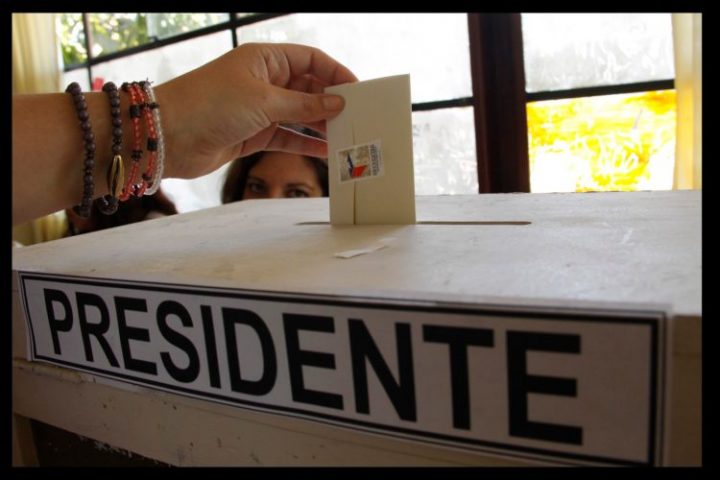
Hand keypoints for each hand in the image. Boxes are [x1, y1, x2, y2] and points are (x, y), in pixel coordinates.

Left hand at [155, 43, 356, 178]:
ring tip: (346, 136)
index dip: (336, 73)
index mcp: (265, 59)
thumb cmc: (209, 104)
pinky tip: (325, 150)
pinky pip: (287, 137)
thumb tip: (337, 103)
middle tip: (357, 117)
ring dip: (321, 125)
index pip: (311, 60)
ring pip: (300, 115)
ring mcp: (259, 109)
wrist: (168, 136)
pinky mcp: (253, 134)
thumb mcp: (264, 101)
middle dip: (331, 102)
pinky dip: (305, 143)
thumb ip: (303, 105)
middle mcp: (264, 81)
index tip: (358, 90)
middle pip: (308, 88)